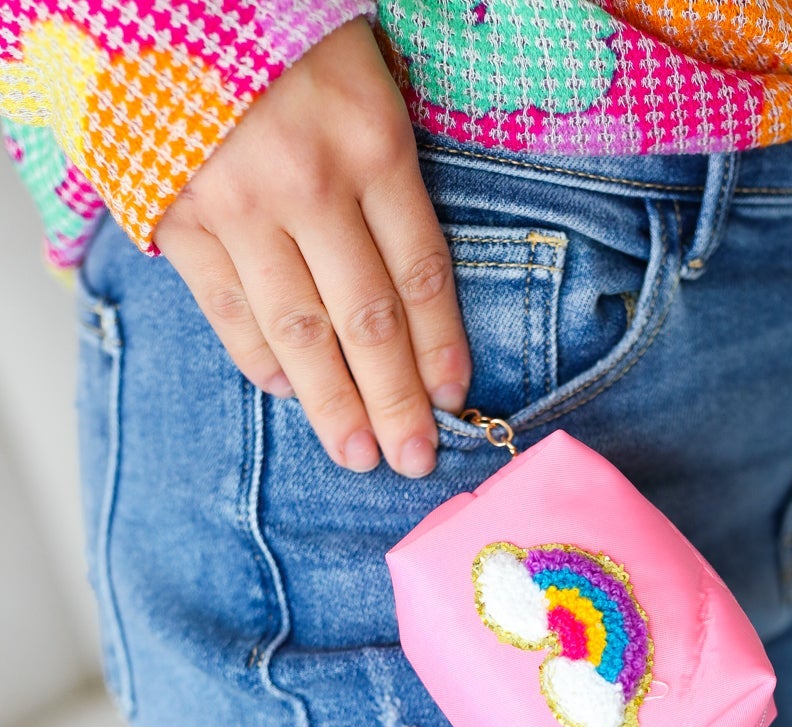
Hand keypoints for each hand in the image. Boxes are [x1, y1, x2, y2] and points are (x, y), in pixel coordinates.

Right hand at [154, 19, 469, 478]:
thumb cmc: (283, 27)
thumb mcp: (364, 77)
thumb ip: (386, 171)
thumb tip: (410, 284)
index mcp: (370, 142)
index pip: (420, 271)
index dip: (440, 345)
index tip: (454, 398)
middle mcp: (307, 184)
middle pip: (366, 321)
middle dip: (395, 401)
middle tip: (413, 458)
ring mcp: (236, 206)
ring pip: (297, 333)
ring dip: (332, 404)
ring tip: (358, 453)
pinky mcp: (177, 216)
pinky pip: (229, 311)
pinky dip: (261, 361)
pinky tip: (288, 393)